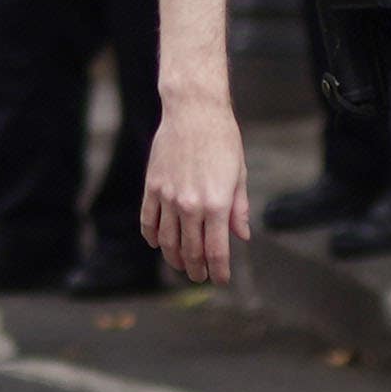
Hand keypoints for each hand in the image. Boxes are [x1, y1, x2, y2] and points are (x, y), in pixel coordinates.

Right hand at [145, 96, 253, 283]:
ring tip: (181, 265)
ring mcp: (168, 197)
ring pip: (167, 241)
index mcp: (217, 204)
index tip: (220, 280)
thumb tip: (242, 236)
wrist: (194, 111)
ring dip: (174, 258)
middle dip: (197, 268)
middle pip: (191, 250)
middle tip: (200, 276)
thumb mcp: (239, 174)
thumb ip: (238, 209)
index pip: (217, 250)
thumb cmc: (222, 140)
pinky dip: (152, 237)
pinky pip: (148, 220)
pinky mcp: (152, 187)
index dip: (218, 271)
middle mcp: (191, 205)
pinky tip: (157, 243)